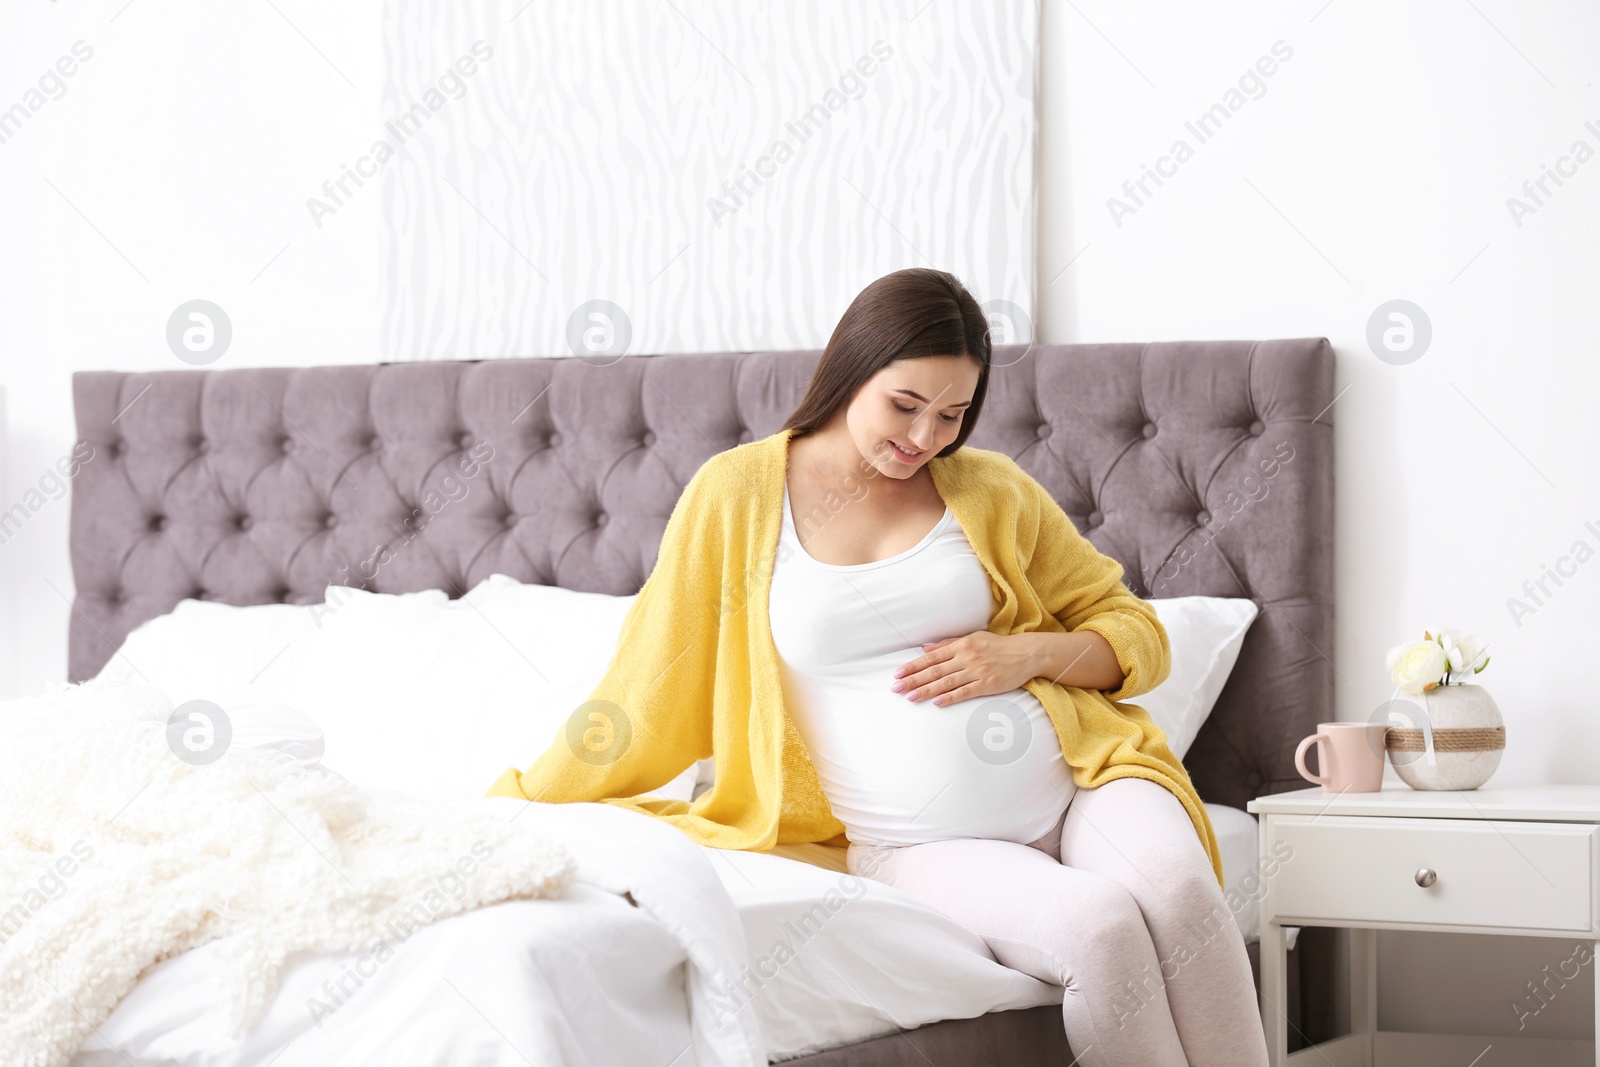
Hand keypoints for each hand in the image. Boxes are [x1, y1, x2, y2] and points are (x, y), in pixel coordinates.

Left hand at [890, 631, 1038, 706]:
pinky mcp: (988, 684)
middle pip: (935, 670)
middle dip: (914, 679)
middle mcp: (967, 657)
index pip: (931, 657)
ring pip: (947, 682)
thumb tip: (925, 648)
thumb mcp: (973, 638)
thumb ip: (948, 644)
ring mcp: (977, 671)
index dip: (913, 666)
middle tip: (896, 688)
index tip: (898, 674)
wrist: (1026, 653)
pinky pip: (966, 692)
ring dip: (927, 690)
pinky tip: (937, 702)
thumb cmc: (998, 646)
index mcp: (962, 645)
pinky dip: (951, 697)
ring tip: (911, 697)